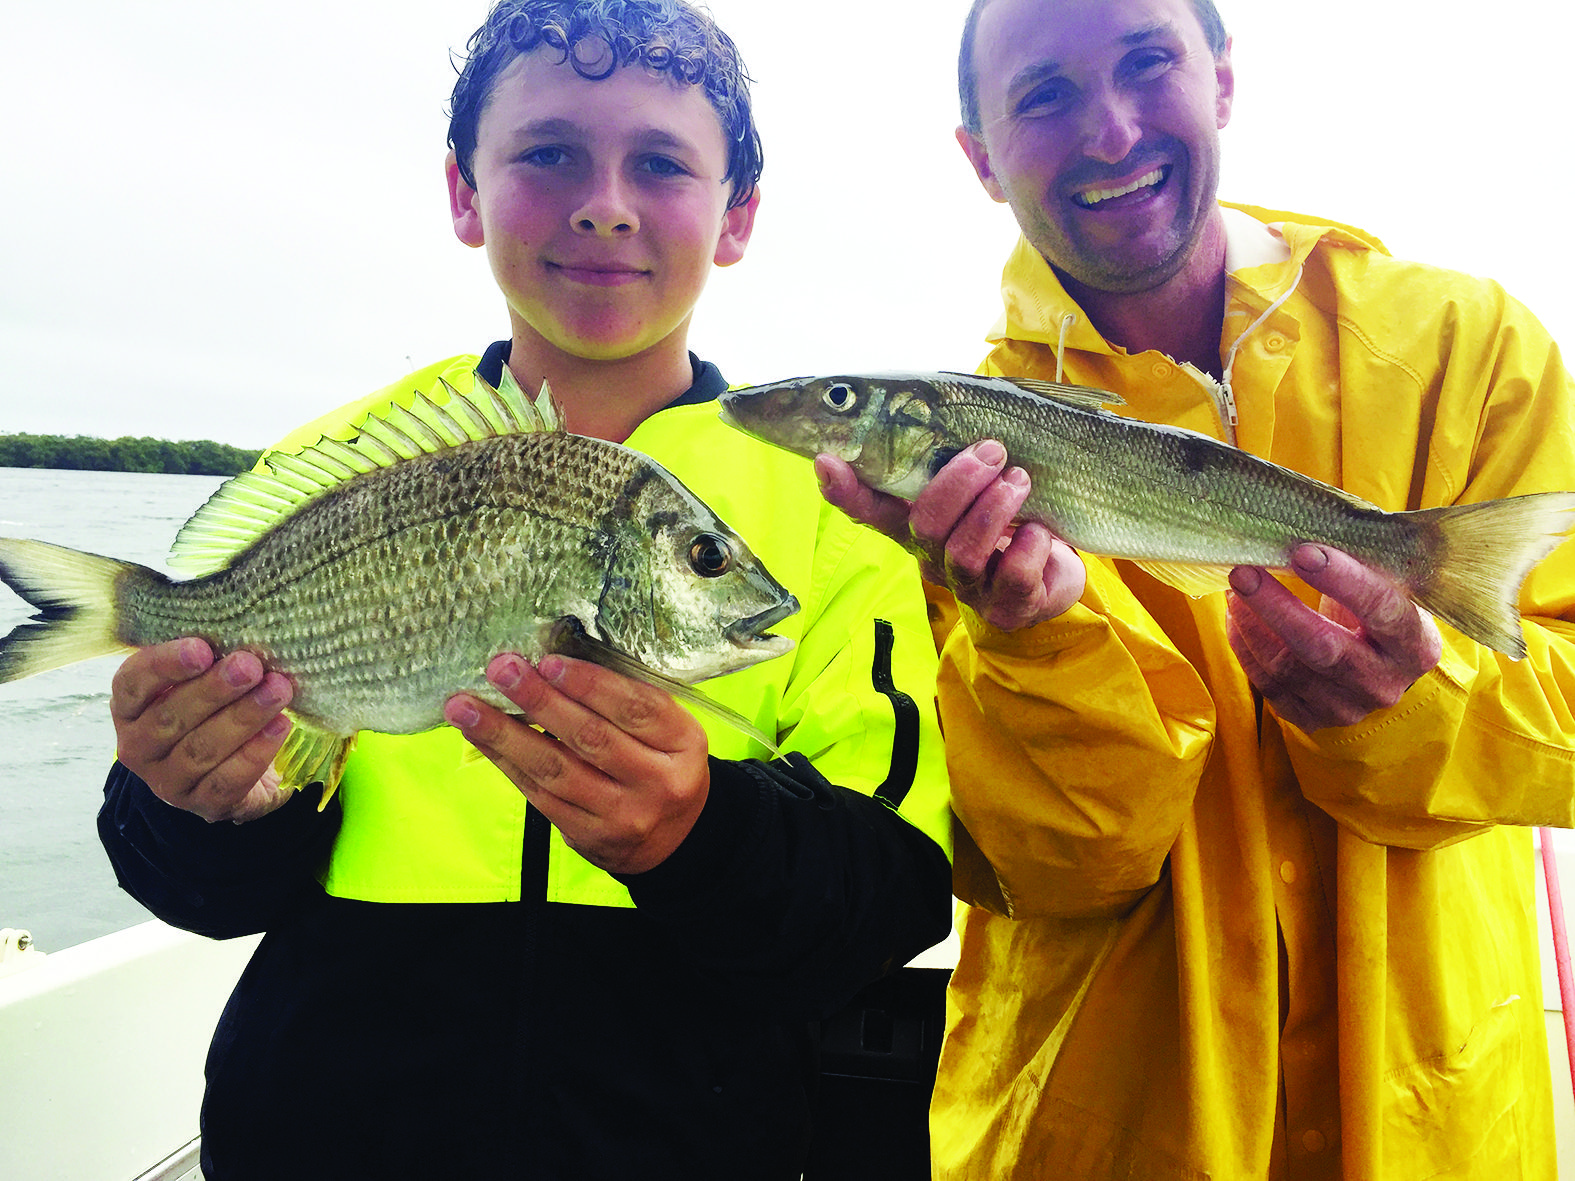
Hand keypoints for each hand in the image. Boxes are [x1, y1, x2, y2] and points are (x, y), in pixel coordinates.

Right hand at [110, 638, 295, 822]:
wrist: (230, 770)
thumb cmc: (212, 708)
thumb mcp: (199, 679)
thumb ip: (208, 658)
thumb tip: (242, 628)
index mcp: (129, 707)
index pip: (133, 683)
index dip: (165, 665)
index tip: (202, 648)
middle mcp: (138, 746)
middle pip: (171, 717)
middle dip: (214, 690)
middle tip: (250, 666)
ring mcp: (167, 780)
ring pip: (202, 749)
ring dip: (244, 717)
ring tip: (278, 691)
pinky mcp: (202, 804)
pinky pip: (227, 779)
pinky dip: (256, 752)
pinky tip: (281, 726)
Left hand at [444, 654, 710, 874]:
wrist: (674, 839)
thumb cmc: (662, 764)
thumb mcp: (668, 732)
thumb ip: (627, 701)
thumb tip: (556, 660)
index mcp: (683, 745)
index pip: (638, 709)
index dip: (592, 684)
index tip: (550, 661)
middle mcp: (657, 783)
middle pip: (592, 737)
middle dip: (540, 700)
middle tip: (501, 669)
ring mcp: (621, 814)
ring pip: (556, 769)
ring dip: (504, 734)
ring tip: (465, 707)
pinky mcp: (586, 835)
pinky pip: (539, 794)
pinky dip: (505, 761)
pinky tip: (479, 737)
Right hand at [816, 441, 1084, 630]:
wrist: (1056, 573)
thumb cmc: (1010, 515)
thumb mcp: (981, 480)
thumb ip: (952, 449)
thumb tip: (932, 398)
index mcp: (916, 522)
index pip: (868, 508)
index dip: (844, 489)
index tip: (827, 459)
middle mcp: (932, 556)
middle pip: (922, 524)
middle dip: (959, 481)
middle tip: (992, 449)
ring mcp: (968, 586)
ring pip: (963, 552)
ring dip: (995, 507)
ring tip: (1020, 479)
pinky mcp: (1007, 606)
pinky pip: (1014, 573)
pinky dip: (1033, 543)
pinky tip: (1041, 529)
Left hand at [1227, 543, 1442, 732]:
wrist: (1381, 672)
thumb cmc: (1380, 615)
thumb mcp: (1389, 591)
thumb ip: (1361, 567)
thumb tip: (1302, 526)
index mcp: (1415, 645)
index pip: (1383, 611)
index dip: (1343, 581)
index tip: (1303, 551)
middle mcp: (1383, 683)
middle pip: (1324, 648)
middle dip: (1277, 607)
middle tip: (1243, 572)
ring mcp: (1346, 707)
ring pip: (1287, 668)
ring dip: (1251, 624)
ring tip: (1234, 589)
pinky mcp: (1312, 719)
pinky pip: (1268, 685)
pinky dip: (1245, 648)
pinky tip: (1236, 618)